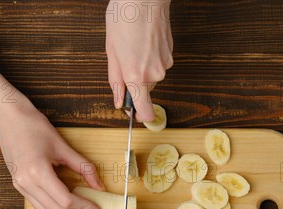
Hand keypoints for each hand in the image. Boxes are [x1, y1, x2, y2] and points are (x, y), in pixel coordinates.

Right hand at [0, 97, 104, 208]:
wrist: (8, 118)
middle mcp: (26, 183)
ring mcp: (19, 186)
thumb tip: (99, 186)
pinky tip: (68, 208)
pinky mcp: (18, 186)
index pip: (65, 199)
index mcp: (37, 172)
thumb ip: (84, 167)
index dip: (84, 207)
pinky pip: (38, 205)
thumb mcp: (63, 146)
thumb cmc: (35, 127)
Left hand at [106, 0, 172, 121]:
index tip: (132, 113)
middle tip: (124, 61)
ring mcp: (165, 64)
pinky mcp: (170, 54)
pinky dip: (150, 58)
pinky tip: (143, 42)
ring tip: (133, 47)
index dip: (138, 116)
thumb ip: (116, 80)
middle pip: (145, 90)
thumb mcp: (111, 52)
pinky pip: (158, 64)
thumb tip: (119, 100)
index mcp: (136, 76)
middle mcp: (154, 74)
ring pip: (152, 76)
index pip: (145, 112)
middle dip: (134, 81)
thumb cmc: (125, 19)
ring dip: (142, 68)